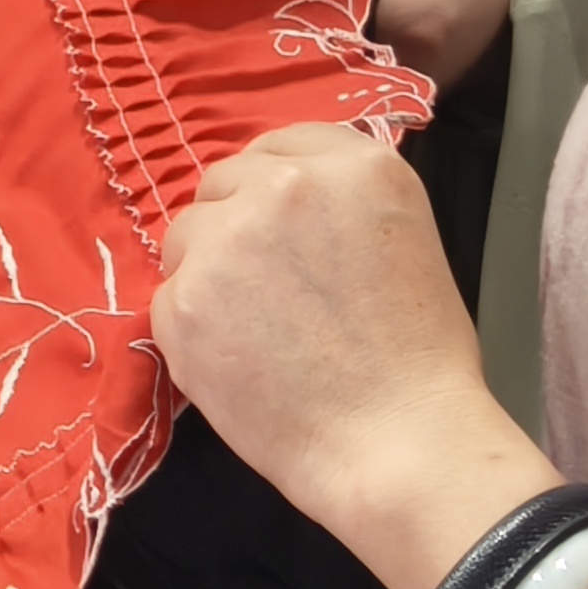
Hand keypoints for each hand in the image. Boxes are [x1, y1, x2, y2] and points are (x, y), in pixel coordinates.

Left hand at [152, 124, 546, 582]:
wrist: (397, 442)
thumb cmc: (418, 360)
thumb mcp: (401, 241)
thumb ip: (337, 206)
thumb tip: (280, 201)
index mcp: (354, 165)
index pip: (278, 145)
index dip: (272, 189)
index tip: (280, 226)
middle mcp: (285, 185)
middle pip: (223, 185)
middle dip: (235, 229)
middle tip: (271, 293)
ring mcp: (228, 238)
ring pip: (187, 238)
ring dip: (208, 276)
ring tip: (260, 335)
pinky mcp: (183, 298)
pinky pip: (168, 299)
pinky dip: (192, 331)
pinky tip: (241, 366)